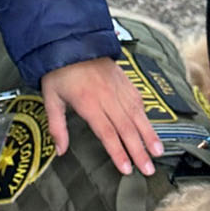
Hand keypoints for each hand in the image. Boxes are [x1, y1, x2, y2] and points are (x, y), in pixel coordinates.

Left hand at [40, 56, 162, 176]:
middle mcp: (107, 97)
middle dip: (139, 151)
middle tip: (148, 169)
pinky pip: (139, 102)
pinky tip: (152, 129)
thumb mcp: (51, 99)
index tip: (126, 169)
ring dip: (149, 135)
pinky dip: (147, 117)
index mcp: (88, 103)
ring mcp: (119, 89)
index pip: (107, 133)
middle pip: (127, 128)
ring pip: (138, 116)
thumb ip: (57, 127)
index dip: (118, 152)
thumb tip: (60, 151)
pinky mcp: (125, 82)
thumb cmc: (59, 72)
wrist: (72, 41)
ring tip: (158, 152)